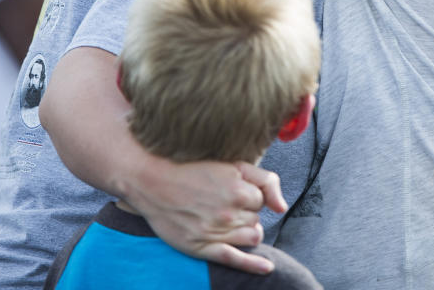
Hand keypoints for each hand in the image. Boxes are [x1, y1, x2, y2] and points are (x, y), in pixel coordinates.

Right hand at [121, 154, 285, 273]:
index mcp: (238, 189)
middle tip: (224, 204)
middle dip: (246, 213)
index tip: (232, 190)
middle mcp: (229, 212)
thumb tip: (282, 208)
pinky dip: (254, 265)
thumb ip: (264, 179)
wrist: (151, 180)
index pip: (261, 201)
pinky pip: (235, 260)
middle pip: (256, 220)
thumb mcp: (231, 164)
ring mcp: (216, 232)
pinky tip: (267, 268)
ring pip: (251, 237)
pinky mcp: (202, 247)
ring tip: (228, 221)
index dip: (248, 196)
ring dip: (246, 231)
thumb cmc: (192, 169)